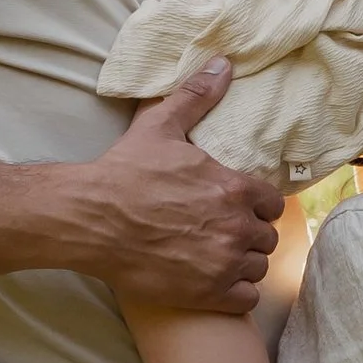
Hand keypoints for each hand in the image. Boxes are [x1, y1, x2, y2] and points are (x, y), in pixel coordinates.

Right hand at [71, 58, 283, 314]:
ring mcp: (222, 262)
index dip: (255, 205)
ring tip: (217, 258)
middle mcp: (235, 226)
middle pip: (266, 237)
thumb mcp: (160, 126)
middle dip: (248, 234)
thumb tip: (223, 62)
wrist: (90, 219)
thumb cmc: (124, 172)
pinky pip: (245, 300)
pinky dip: (234, 294)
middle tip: (222, 233)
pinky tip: (213, 283)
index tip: (236, 207)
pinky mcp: (206, 293)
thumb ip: (197, 96)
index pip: (273, 203)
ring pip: (258, 268)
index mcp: (232, 187)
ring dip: (242, 264)